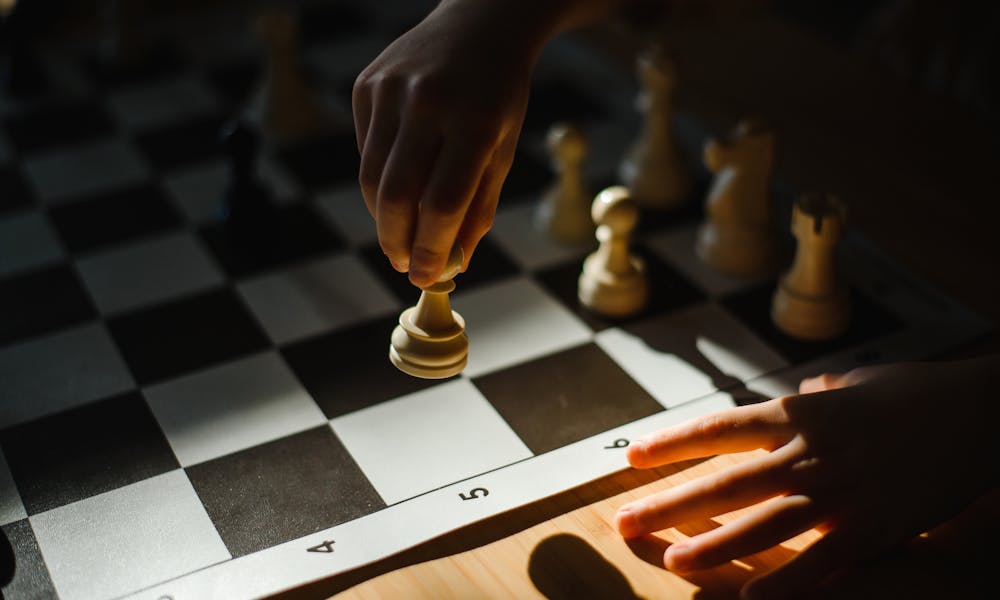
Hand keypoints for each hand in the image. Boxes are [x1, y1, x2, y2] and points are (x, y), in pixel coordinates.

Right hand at [353, 2, 542, 286]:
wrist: (480, 25)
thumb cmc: (499, 95)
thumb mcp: (505, 149)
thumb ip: (478, 208)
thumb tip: (452, 264)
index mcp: (475, 119)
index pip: (444, 202)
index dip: (432, 249)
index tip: (426, 276)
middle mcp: (428, 100)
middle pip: (397, 195)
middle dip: (396, 241)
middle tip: (403, 264)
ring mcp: (390, 89)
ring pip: (372, 177)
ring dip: (383, 217)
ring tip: (400, 234)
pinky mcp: (366, 85)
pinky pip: (364, 151)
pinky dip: (378, 178)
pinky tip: (400, 179)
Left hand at [615, 357, 999, 598]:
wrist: (983, 413)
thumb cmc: (918, 392)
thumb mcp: (857, 381)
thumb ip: (819, 393)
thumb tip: (801, 390)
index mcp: (801, 412)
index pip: (719, 428)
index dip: (672, 444)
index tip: (632, 457)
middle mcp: (812, 451)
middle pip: (727, 481)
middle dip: (671, 503)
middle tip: (626, 522)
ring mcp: (842, 491)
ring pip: (764, 524)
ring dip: (715, 546)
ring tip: (674, 561)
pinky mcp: (875, 527)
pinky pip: (822, 562)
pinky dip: (786, 583)